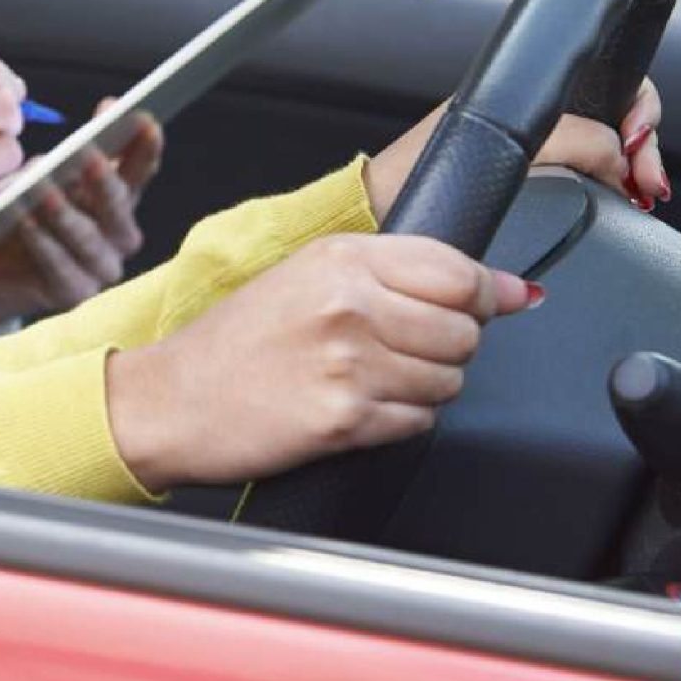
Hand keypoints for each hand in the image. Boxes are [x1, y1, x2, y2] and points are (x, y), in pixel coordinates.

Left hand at [0, 103, 161, 323]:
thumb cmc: (14, 210)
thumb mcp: (43, 173)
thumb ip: (76, 149)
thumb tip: (107, 109)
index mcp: (115, 200)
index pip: (138, 171)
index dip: (144, 147)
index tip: (143, 119)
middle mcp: (116, 236)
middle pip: (119, 206)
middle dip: (105, 180)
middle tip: (91, 155)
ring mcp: (98, 268)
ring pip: (90, 239)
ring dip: (67, 213)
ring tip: (44, 189)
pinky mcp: (71, 294)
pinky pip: (61, 269)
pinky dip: (44, 245)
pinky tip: (26, 224)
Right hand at [104, 231, 534, 490]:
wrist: (171, 400)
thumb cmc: (234, 342)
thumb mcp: (306, 277)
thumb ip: (399, 275)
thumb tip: (509, 291)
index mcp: (340, 258)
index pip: (458, 271)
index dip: (482, 294)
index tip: (487, 304)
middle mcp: (350, 304)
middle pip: (465, 329)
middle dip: (449, 345)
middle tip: (402, 349)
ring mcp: (350, 363)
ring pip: (450, 379)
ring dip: (426, 386)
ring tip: (372, 379)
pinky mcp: (347, 418)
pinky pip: (420, 422)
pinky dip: (401, 420)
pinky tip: (358, 408)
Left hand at [361, 77, 668, 218]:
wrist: (386, 207)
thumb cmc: (426, 170)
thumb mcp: (512, 142)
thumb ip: (573, 139)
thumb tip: (619, 156)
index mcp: (523, 94)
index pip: (603, 84)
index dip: (636, 111)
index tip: (638, 144)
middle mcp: (532, 113)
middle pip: (615, 112)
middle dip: (645, 142)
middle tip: (649, 181)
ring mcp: (534, 142)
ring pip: (609, 142)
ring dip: (637, 163)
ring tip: (643, 189)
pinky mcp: (531, 174)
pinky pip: (589, 167)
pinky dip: (615, 179)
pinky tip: (623, 194)